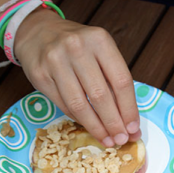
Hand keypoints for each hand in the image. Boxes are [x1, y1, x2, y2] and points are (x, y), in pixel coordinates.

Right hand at [14, 9, 140, 146]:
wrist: (40, 32)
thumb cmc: (77, 46)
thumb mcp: (100, 52)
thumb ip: (113, 81)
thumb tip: (128, 120)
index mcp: (99, 40)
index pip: (121, 80)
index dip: (129, 108)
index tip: (133, 128)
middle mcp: (77, 48)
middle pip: (100, 95)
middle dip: (114, 123)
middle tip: (121, 140)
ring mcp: (55, 61)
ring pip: (80, 104)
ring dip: (96, 127)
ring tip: (107, 140)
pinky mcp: (39, 75)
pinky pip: (63, 105)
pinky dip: (79, 119)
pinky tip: (88, 126)